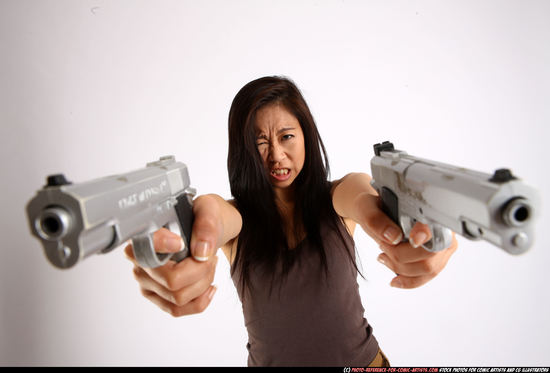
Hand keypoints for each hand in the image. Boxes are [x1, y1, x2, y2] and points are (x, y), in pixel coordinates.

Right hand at [124, 195, 224, 316]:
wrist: (210, 231)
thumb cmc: (205, 218)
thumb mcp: (210, 210)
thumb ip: (206, 225)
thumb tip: (201, 252)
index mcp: (146, 234)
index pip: (145, 246)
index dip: (162, 245)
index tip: (180, 242)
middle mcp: (140, 261)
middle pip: (172, 281)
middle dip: (200, 271)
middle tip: (209, 256)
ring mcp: (147, 282)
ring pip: (178, 298)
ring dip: (203, 283)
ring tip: (208, 266)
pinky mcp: (157, 297)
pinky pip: (177, 310)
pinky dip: (199, 301)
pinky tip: (208, 286)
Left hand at [354, 192, 457, 288]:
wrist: (373, 215)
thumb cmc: (373, 209)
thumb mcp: (367, 209)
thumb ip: (378, 221)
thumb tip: (393, 236)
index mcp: (425, 209)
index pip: (434, 224)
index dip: (426, 234)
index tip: (414, 240)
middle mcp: (439, 227)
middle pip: (431, 252)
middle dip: (402, 256)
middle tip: (383, 247)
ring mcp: (439, 246)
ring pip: (429, 268)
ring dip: (402, 268)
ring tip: (384, 258)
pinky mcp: (433, 261)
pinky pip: (426, 277)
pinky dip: (409, 281)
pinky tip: (396, 281)